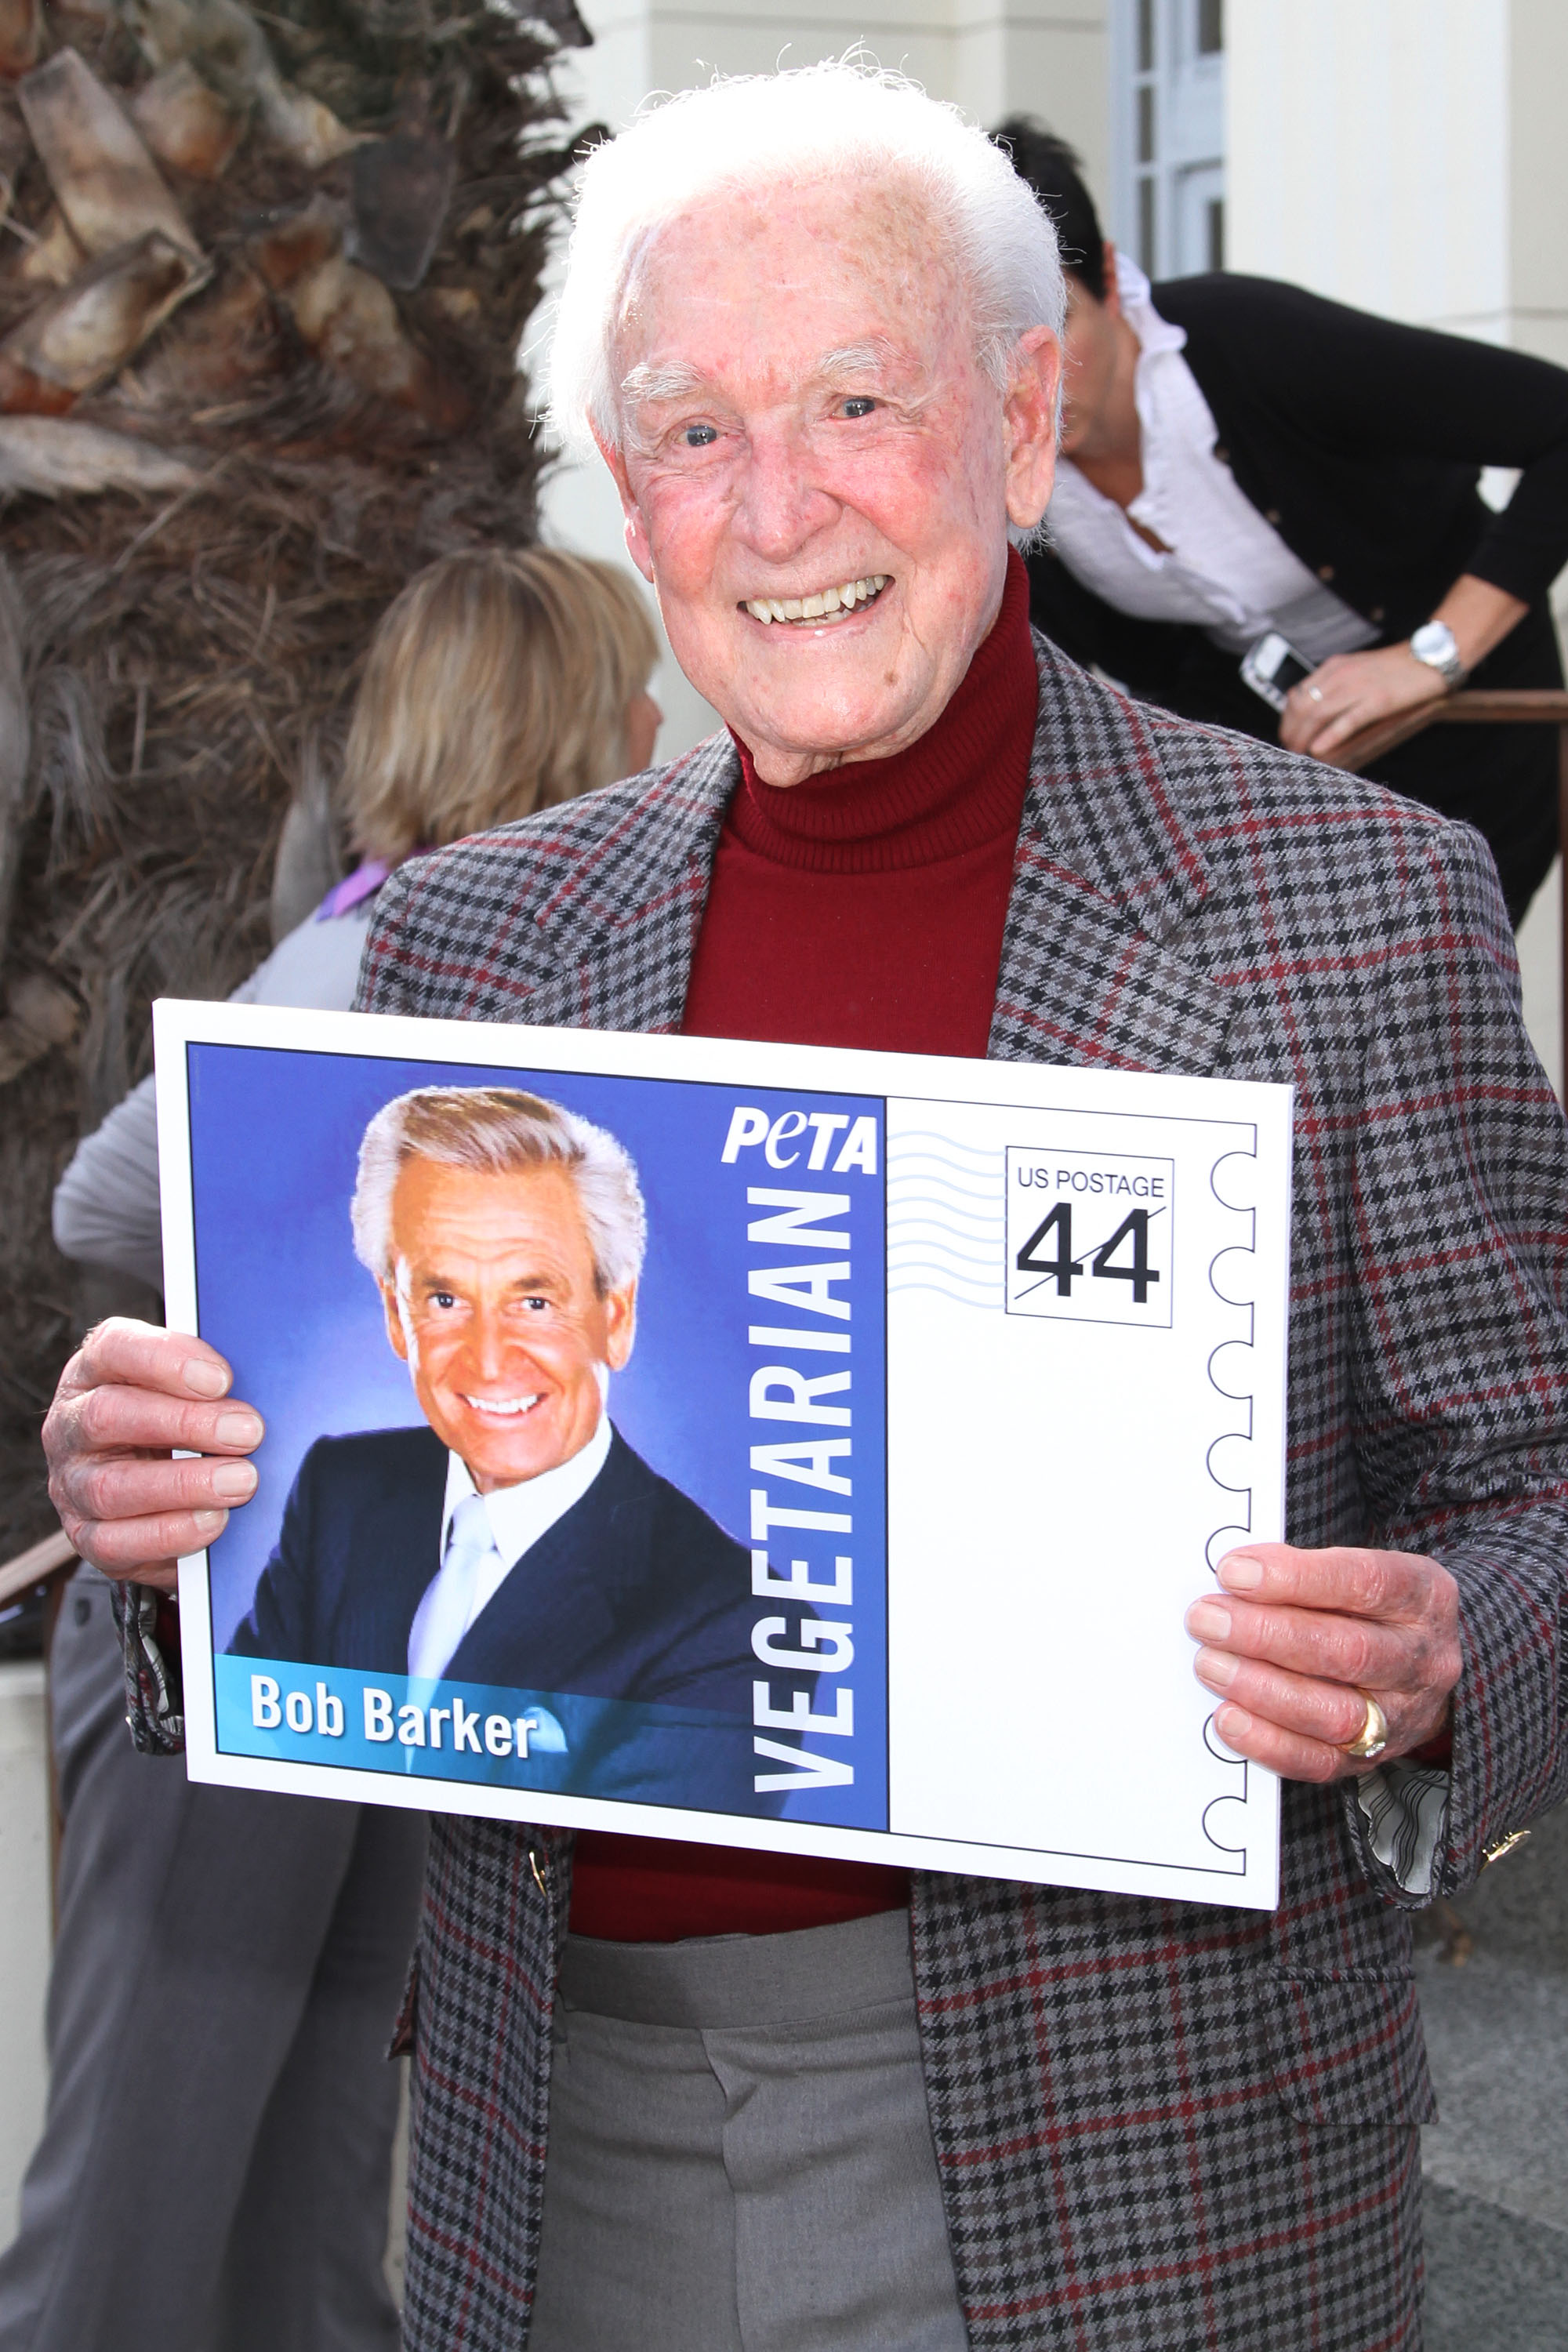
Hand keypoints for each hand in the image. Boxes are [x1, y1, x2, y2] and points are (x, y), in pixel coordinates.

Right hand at [44, 1318, 263, 1593]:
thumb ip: (211, 1382)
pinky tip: (214, 1521)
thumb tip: (266, 1385)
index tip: (222, 1379)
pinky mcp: (86, 1536)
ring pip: (111, 1485)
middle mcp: (72, 1425)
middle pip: (109, 1415)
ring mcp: (72, 1483)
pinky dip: (171, 1533)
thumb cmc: (176, 1424)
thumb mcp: (188, 1391)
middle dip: (185, 1423)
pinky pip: (117, 1541)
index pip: (114, 1347)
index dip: (166, 1359)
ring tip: (242, 1481)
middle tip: (248, 1432)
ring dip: (185, 1484)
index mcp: (95, 1372)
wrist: (148, 1493)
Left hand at [1184, 1542, 1460, 1781]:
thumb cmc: (1368, 1607)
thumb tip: (1235, 1575)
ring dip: (1262, 1689)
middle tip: (1208, 1620)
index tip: (1235, 1573)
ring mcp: (1403, 1716)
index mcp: (1422, 1597)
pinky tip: (1229, 1718)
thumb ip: (1301, 1570)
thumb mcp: (1354, 1570)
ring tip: (1211, 1665)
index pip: (1364, 1583)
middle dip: (1266, 1635)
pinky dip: (1268, 1742)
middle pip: (1348, 1651)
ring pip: (1336, 1713)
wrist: (1417, 1664)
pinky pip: (1320, 1761)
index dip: (1295, 1578)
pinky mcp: (1372, 1758)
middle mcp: (1421, 1659)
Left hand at [1278, 644, 1449, 761]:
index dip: (1287, 719)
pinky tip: (1319, 749)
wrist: (1431, 655)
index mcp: (1334, 667)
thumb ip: (1335, 685)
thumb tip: (1313, 710)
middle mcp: (1342, 674)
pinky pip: (1348, 720)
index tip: (1286, 735)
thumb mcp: (1357, 669)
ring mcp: (1360, 687)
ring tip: (1299, 754)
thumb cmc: (1395, 667)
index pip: (1298, 695)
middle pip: (1303, 707)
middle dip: (1291, 732)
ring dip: (1304, 737)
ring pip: (1319, 714)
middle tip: (1288, 750)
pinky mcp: (1379, 700)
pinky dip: (1330, 735)